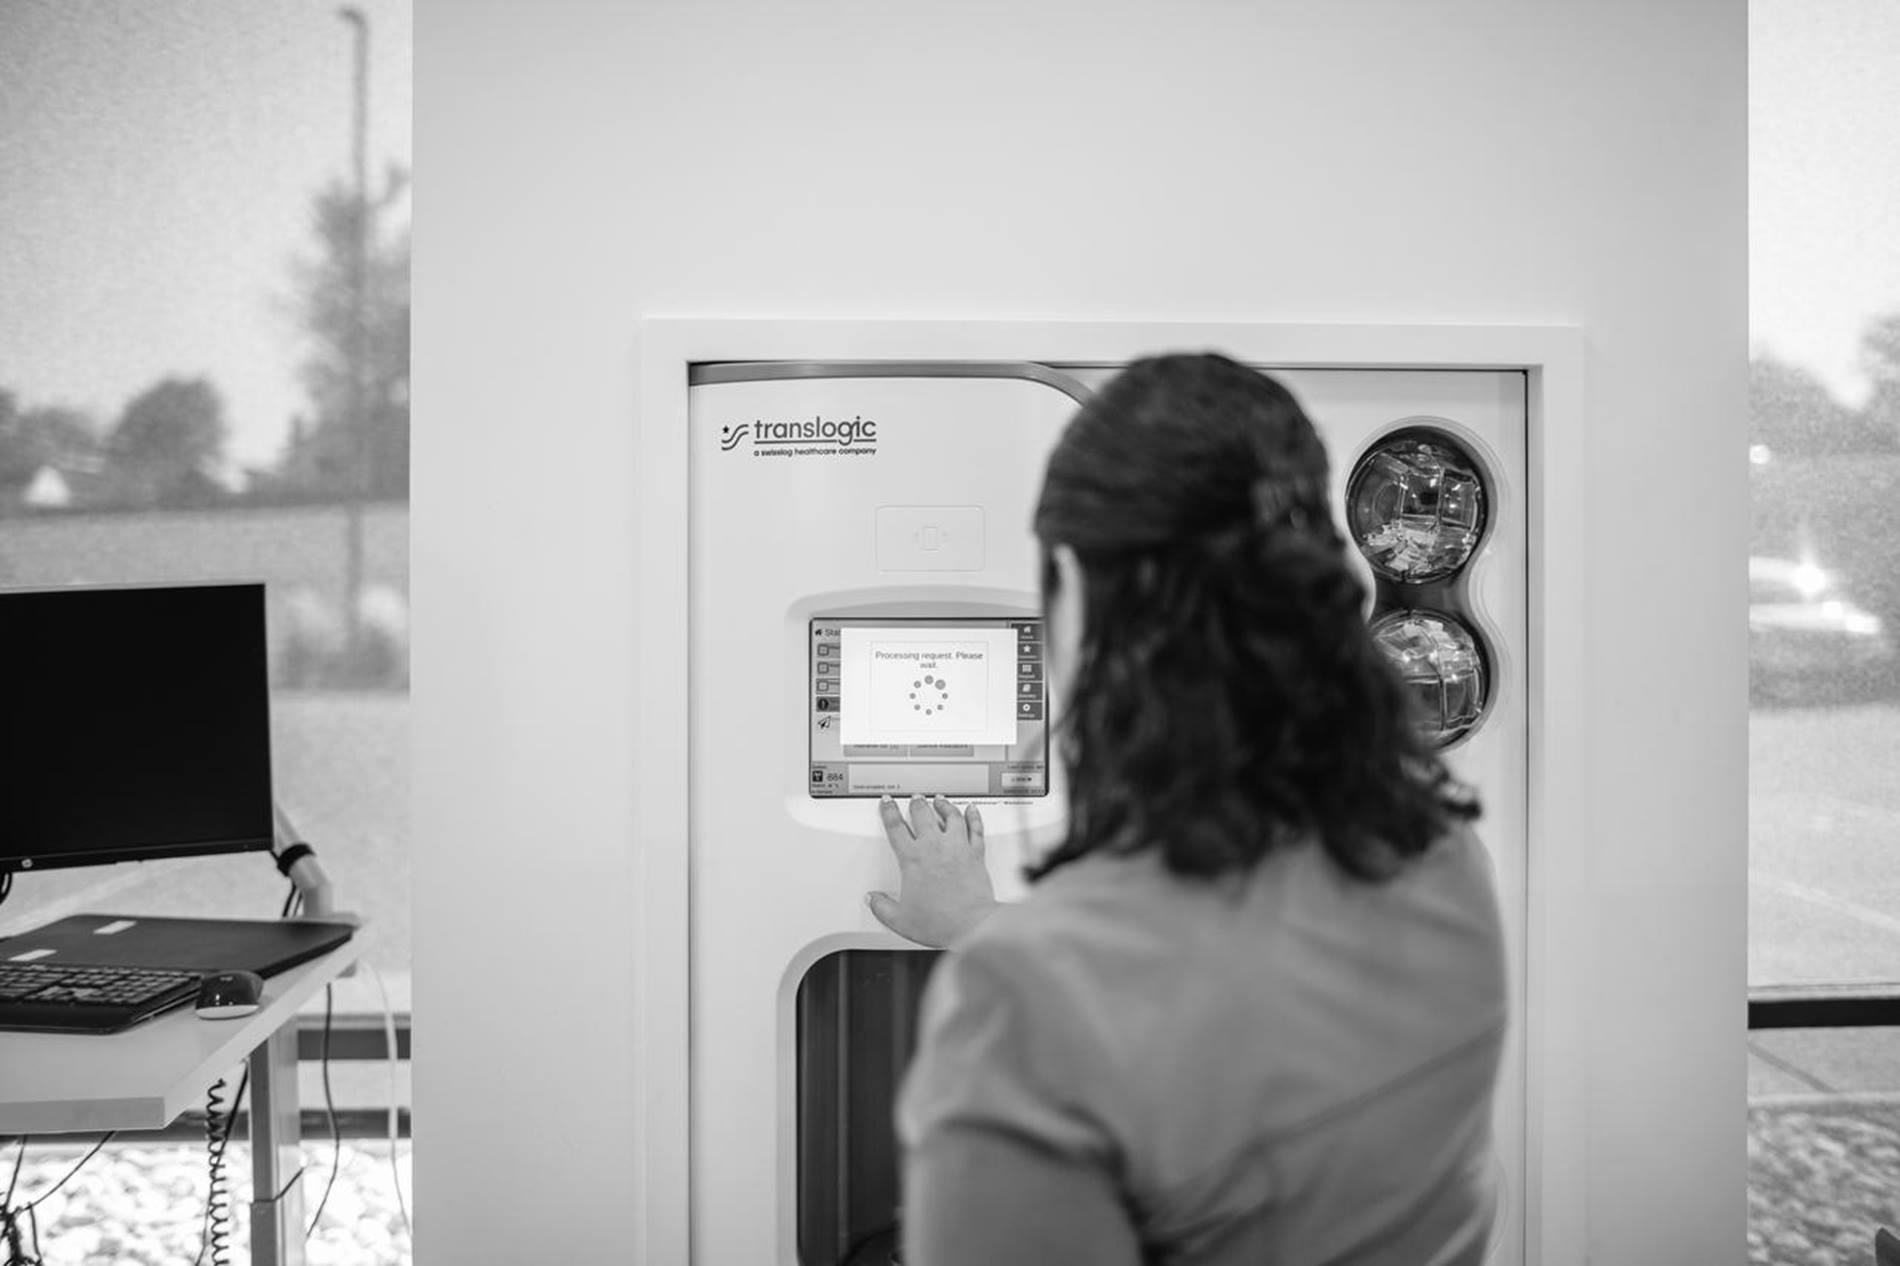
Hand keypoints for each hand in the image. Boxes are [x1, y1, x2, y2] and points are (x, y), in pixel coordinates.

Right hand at [867, 795, 999, 948]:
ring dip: (943, 805)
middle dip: (917, 803)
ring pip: (950, 816)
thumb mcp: (900, 920)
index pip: (896, 827)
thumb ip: (882, 907)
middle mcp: (935, 848)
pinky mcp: (976, 854)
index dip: (889, 812)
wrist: (971, 925)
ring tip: (939, 800)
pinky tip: (972, 810)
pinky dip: (973, 816)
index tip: (888, 803)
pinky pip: (975, 828)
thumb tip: (873, 900)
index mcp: (913, 859)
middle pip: (923, 814)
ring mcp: (957, 848)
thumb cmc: (940, 922)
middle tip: (914, 798)